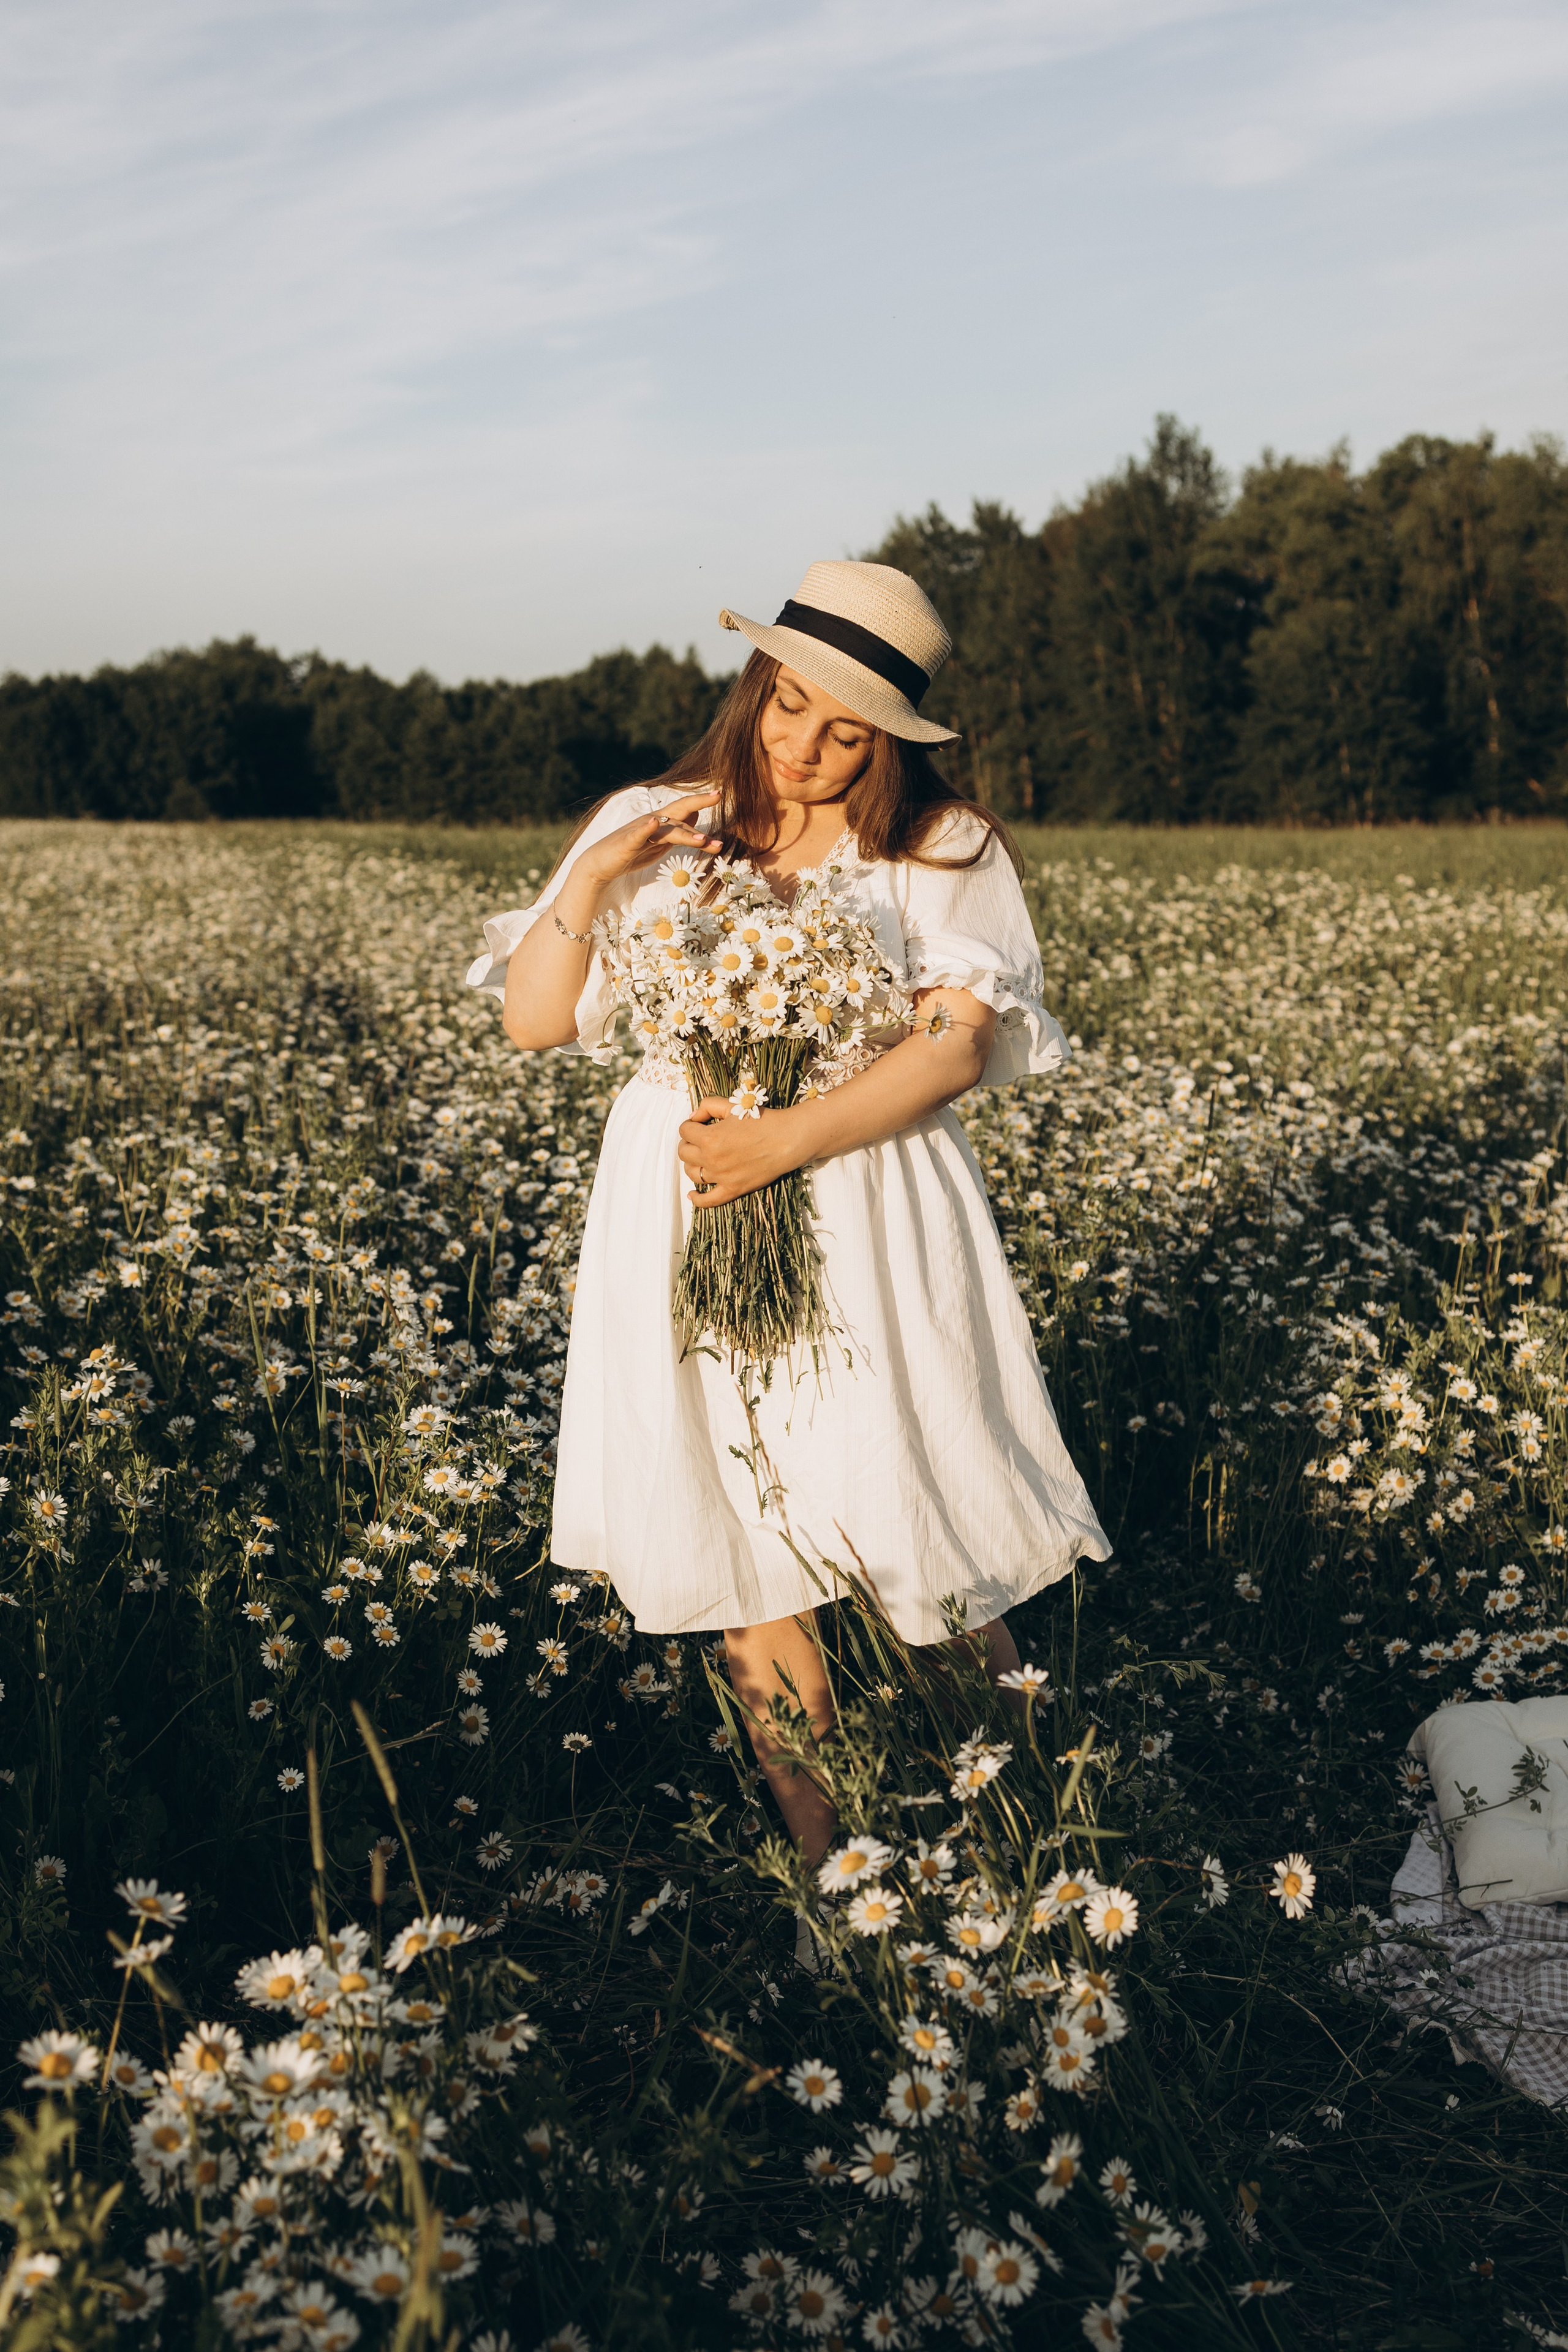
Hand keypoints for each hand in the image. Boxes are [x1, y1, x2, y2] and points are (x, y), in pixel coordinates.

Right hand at [579, 788, 720, 890]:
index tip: (720, 794)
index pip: (686, 810)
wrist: (600, 865)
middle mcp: (653, 822)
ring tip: (703, 839)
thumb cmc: (631, 854)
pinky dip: (646, 828)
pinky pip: (638, 835)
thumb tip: (695, 817)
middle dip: (698, 803)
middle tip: (718, 795)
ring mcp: (640, 831)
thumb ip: (677, 832)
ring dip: (686, 833)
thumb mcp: (659, 844)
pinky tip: (654, 821)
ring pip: (667, 830)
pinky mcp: (627, 843)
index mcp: (662, 822)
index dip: (702, 802)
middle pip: (679, 811)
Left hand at [678, 1096, 800, 1207]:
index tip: (699, 1124)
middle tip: (699, 1139)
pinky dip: (696, 1198)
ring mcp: (721, 1177)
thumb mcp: (733, 1106)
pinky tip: (692, 1194)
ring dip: (692, 1164)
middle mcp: (711, 1159)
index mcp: (709, 1137)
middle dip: (688, 1143)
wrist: (787, 1140)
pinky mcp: (733, 1190)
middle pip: (684, 1152)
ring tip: (701, 1158)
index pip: (684, 1130)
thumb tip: (693, 1117)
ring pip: (692, 1173)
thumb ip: (708, 1106)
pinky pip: (708, 1200)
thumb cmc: (762, 1120)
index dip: (690, 1125)